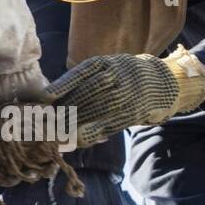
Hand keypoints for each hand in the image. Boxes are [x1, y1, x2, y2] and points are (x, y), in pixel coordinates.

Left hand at [42, 46, 204, 147]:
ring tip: (53, 133)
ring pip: (95, 110)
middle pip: (85, 94)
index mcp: (104, 63)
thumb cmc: (122, 76)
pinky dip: (89, 133)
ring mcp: (125, 95)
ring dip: (72, 124)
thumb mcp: (104, 69)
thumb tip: (49, 99)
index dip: (61, 87)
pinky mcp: (131, 113)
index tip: (44, 99)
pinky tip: (74, 140)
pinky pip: (107, 124)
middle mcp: (115, 76)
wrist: (161, 82)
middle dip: (63, 110)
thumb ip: (81, 81)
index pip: (80, 74)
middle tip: (43, 123)